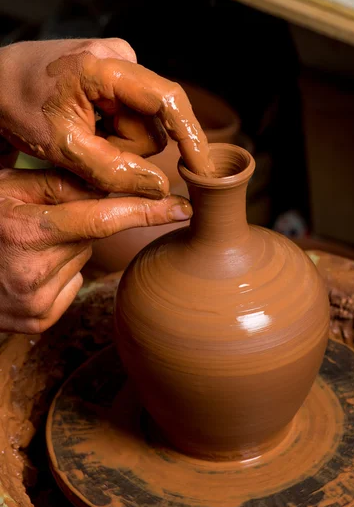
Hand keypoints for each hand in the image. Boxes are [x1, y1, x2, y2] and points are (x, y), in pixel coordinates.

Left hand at [0, 38, 213, 194]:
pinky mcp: (118, 76)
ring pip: (145, 126)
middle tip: (89, 148)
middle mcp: (122, 58)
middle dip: (127, 148)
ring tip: (84, 136)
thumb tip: (161, 187)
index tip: (202, 166)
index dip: (190, 134)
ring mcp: (121, 65)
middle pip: (154, 124)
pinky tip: (89, 127)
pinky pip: (133, 118)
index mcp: (106, 67)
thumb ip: (113, 170)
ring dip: (118, 144)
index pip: (168, 99)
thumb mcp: (63, 147)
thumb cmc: (19, 105)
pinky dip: (114, 134)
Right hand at [0, 168, 190, 332]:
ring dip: (68, 250)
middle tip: (44, 222)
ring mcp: (36, 303)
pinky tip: (31, 270)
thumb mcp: (10, 189)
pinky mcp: (38, 321)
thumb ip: (62, 185)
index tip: (183, 208)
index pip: (102, 219)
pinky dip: (60, 275)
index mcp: (25, 231)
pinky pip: (71, 287)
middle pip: (91, 239)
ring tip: (30, 247)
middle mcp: (32, 272)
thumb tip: (115, 188)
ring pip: (82, 262)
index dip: (146, 212)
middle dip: (80, 225)